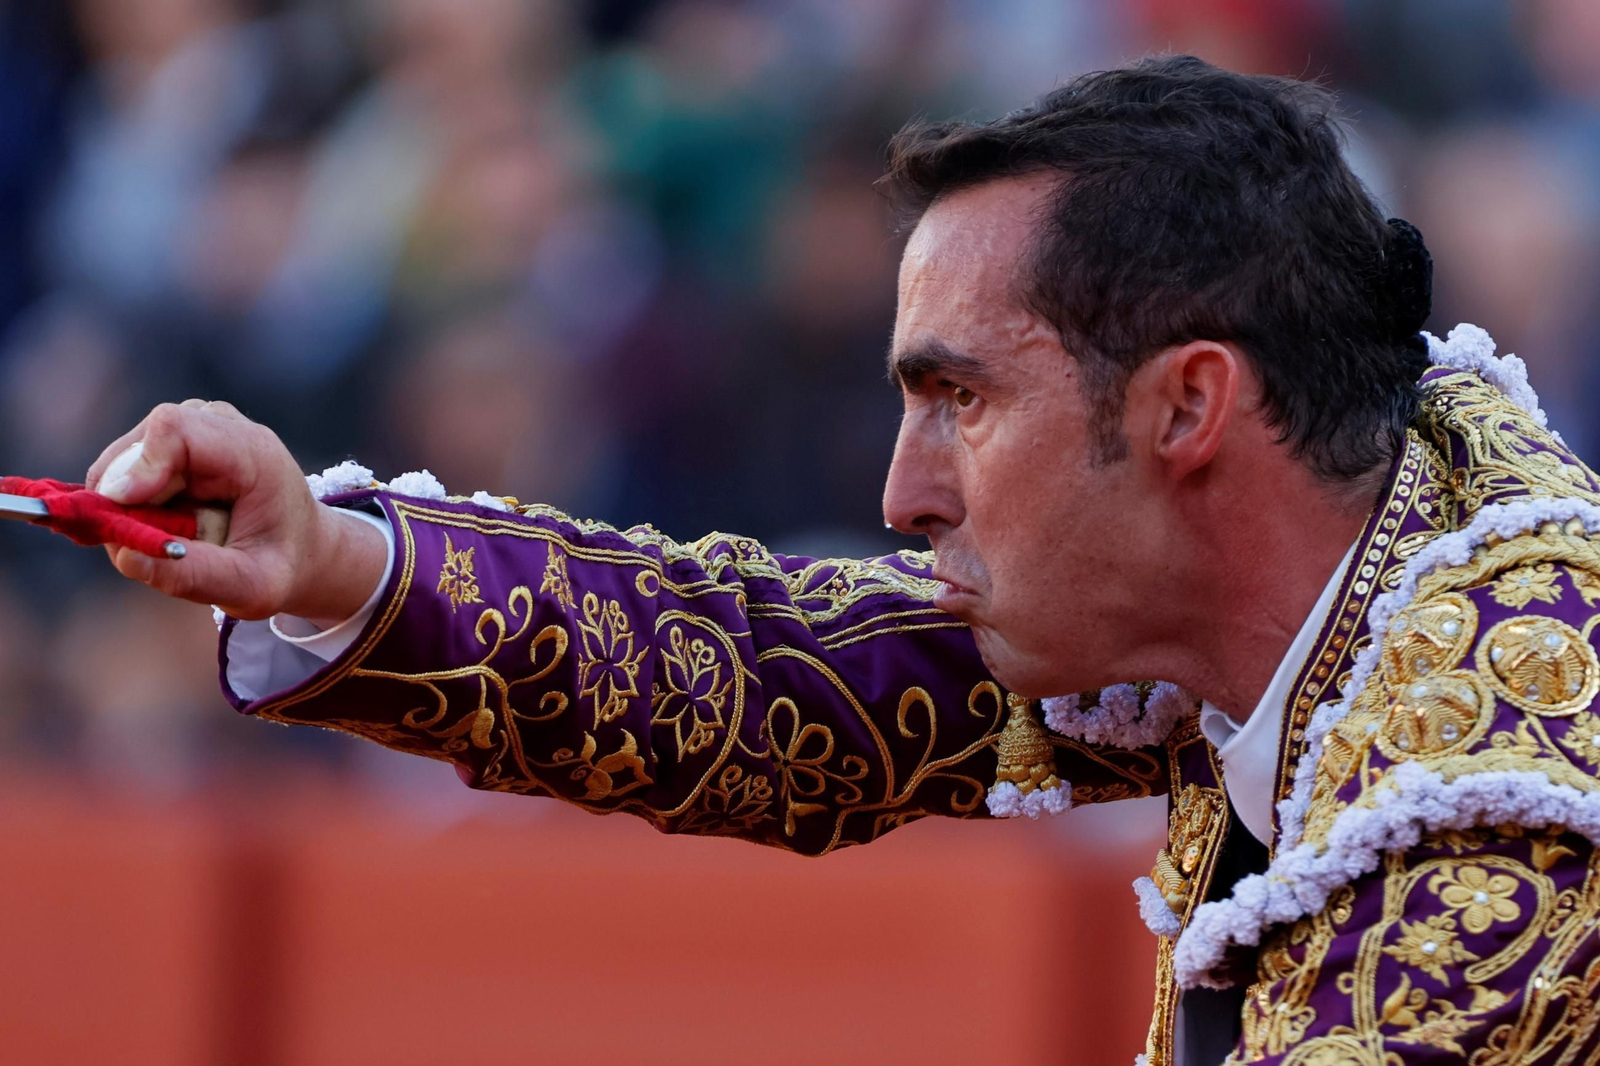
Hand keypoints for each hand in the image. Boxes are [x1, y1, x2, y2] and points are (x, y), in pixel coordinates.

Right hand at [87, 400, 387, 623]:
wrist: (300, 547)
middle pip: (140, 444)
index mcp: (253, 452)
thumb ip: (193, 575)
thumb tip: (125, 554)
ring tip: (172, 536)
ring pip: (126, 457)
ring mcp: (196, 426)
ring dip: (131, 503)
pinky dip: (131, 501)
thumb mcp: (250, 587)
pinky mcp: (175, 439)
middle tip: (147, 542)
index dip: (138, 465)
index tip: (123, 509)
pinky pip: (127, 466)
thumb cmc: (279, 565)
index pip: (175, 429)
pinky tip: (165, 523)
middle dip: (127, 499)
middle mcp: (221, 425)